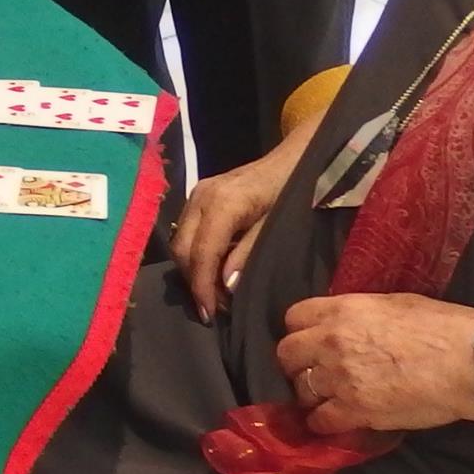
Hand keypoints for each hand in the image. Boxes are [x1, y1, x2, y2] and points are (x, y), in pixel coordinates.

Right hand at [171, 140, 301, 322]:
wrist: (293, 158)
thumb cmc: (291, 190)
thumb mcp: (276, 225)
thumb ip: (249, 252)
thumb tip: (226, 286)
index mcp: (222, 204)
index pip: (200, 253)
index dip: (201, 287)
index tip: (209, 316)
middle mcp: (201, 197)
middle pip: (182, 249)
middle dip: (195, 282)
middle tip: (217, 309)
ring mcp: (196, 194)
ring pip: (180, 241)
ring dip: (193, 270)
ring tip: (216, 293)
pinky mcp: (198, 196)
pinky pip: (186, 231)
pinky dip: (195, 255)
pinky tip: (213, 269)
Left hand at [276, 294, 473, 435]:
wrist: (469, 362)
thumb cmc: (442, 326)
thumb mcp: (393, 303)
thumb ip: (360, 313)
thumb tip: (348, 324)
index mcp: (342, 309)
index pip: (293, 317)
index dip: (301, 330)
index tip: (311, 340)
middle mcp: (331, 341)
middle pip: (286, 354)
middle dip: (296, 363)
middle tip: (313, 371)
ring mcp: (340, 378)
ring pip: (301, 389)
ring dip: (311, 394)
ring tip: (327, 398)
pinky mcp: (355, 411)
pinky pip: (320, 421)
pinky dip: (323, 423)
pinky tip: (333, 421)